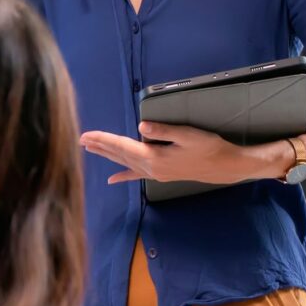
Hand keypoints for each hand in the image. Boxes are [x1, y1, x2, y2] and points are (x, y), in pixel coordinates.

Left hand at [81, 121, 277, 185]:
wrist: (225, 167)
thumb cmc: (209, 147)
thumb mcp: (188, 135)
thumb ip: (164, 131)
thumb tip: (141, 126)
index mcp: (154, 157)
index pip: (123, 146)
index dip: (104, 139)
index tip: (87, 135)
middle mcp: (151, 168)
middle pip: (119, 155)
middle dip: (100, 147)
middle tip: (81, 140)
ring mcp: (155, 174)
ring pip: (125, 163)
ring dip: (108, 156)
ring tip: (91, 149)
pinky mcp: (161, 174)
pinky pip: (137, 175)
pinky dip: (123, 175)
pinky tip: (112, 179)